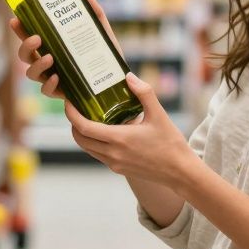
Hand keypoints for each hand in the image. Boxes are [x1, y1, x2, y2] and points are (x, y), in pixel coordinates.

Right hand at [10, 0, 122, 100]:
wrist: (117, 79)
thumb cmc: (105, 53)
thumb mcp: (102, 32)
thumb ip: (95, 13)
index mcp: (53, 45)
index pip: (30, 35)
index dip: (20, 29)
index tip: (15, 19)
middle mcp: (48, 61)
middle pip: (25, 55)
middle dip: (25, 46)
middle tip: (37, 38)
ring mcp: (53, 77)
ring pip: (31, 73)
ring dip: (37, 65)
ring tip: (49, 58)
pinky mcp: (61, 92)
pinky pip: (47, 90)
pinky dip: (49, 84)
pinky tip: (57, 77)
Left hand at [66, 73, 197, 188]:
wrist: (180, 171)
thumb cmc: (170, 143)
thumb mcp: (159, 114)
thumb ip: (144, 93)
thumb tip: (128, 76)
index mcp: (119, 139)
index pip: (84, 127)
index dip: (72, 114)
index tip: (68, 102)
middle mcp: (112, 153)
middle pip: (80, 139)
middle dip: (73, 123)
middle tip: (76, 108)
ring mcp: (114, 163)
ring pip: (87, 148)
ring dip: (82, 134)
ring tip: (88, 117)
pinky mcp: (118, 169)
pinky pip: (98, 155)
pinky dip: (94, 143)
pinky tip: (104, 131)